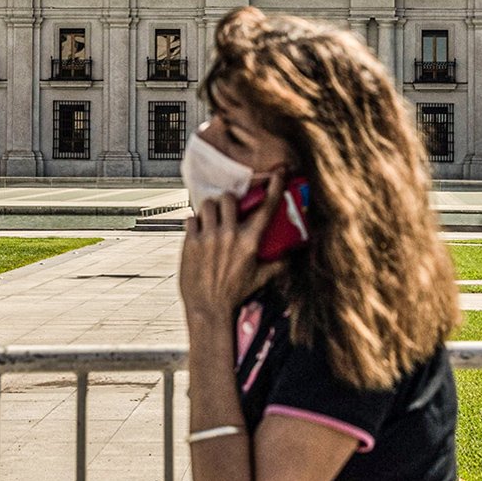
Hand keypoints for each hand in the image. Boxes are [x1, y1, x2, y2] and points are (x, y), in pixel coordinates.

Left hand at [179, 169, 286, 327]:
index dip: (274, 186)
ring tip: (210, 219)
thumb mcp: (260, 278)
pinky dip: (194, 223)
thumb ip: (278, 264)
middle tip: (227, 210)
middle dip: (228, 201)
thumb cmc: (234, 293)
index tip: (279, 172)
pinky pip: (190, 218)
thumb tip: (291, 255)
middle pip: (229, 198)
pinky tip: (197, 232)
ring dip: (210, 209)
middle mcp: (230, 235)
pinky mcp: (191, 242)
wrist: (208, 308)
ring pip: (208, 204)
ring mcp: (208, 237)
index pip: (266, 207)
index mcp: (250, 241)